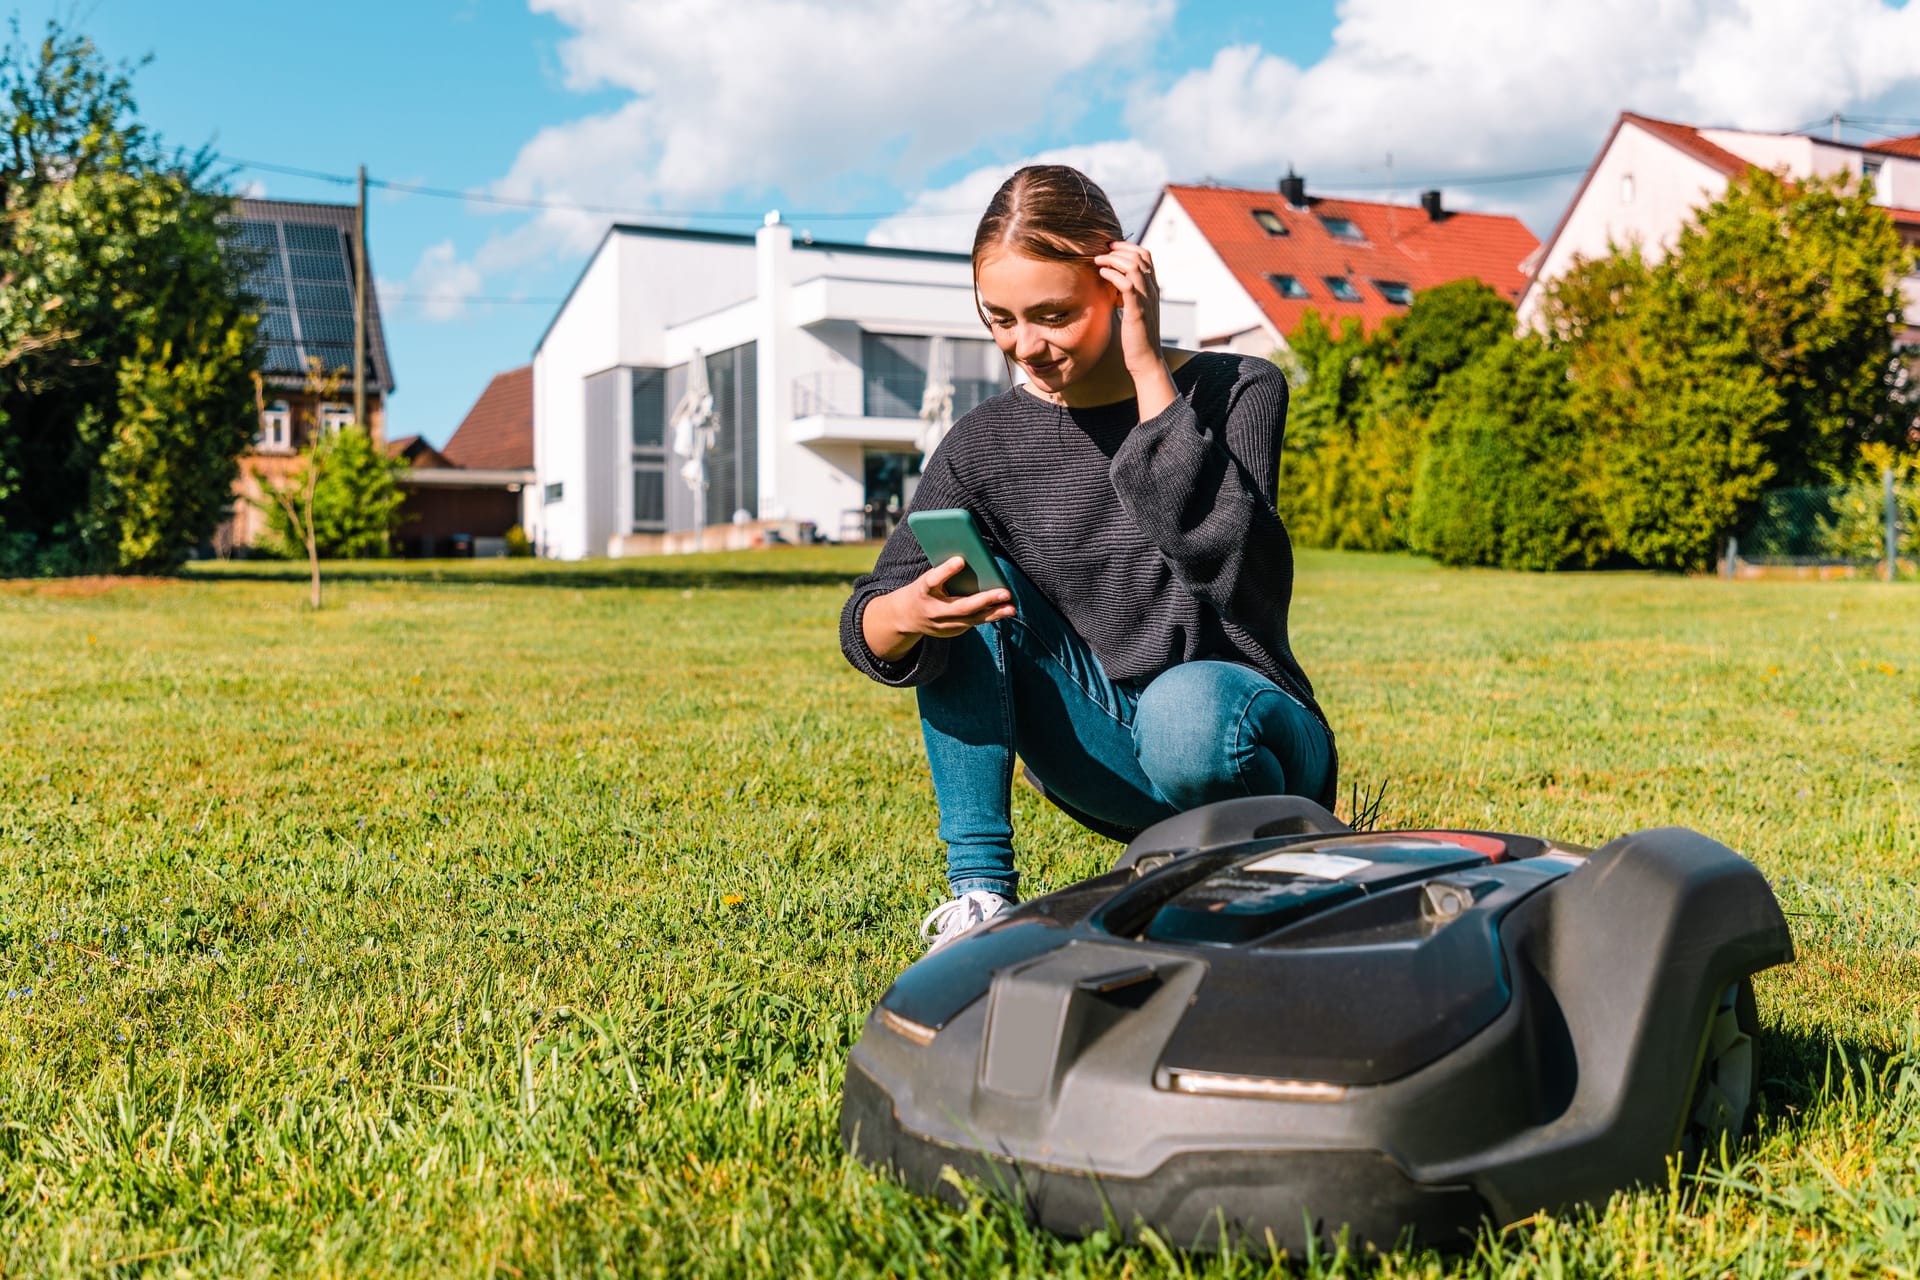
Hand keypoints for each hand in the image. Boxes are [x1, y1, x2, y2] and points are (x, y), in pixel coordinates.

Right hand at [863, 556, 1014, 661]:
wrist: (906, 618)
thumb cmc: (923, 590)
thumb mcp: (927, 579)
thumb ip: (945, 573)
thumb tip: (971, 559)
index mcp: (923, 591)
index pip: (933, 580)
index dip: (946, 571)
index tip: (961, 559)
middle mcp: (933, 610)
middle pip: (961, 606)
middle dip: (985, 600)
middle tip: (1005, 592)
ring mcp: (943, 625)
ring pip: (972, 619)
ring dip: (995, 613)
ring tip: (1012, 607)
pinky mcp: (952, 631)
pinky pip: (974, 622)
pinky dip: (990, 615)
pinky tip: (1005, 609)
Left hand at [1093, 241, 1163, 376]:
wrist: (1145, 359)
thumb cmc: (1136, 337)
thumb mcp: (1132, 311)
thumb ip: (1125, 296)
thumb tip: (1111, 286)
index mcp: (1152, 288)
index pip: (1145, 256)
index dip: (1128, 247)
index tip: (1110, 247)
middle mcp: (1152, 290)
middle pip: (1140, 256)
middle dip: (1119, 249)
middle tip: (1101, 251)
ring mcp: (1146, 299)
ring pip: (1134, 266)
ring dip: (1114, 259)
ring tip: (1098, 261)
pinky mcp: (1137, 310)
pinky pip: (1127, 284)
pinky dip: (1113, 275)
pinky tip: (1102, 275)